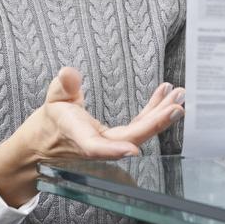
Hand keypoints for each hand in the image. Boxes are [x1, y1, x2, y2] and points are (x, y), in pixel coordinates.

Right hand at [0, 68, 184, 205]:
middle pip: (130, 138)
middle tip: (177, 106)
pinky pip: (139, 126)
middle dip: (156, 122)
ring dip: (160, 115)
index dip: (113, 150)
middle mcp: (98, 144)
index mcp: (78, 136)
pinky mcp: (118, 137)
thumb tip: (68, 72)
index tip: (131, 150)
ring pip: (139, 132)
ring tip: (178, 95)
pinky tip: (165, 96)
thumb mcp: (52, 99)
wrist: (46, 142)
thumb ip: (63, 87)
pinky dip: (153, 111)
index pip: (95, 147)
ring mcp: (111, 142)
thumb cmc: (50, 121)